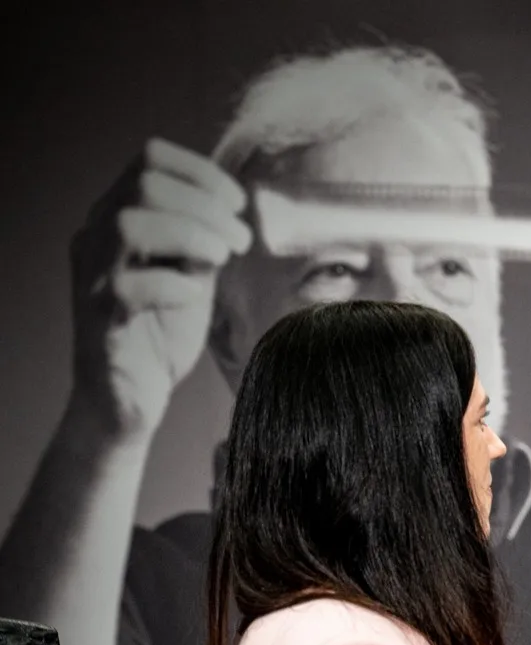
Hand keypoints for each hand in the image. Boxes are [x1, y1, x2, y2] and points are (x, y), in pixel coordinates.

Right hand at [67, 139, 252, 440]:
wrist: (132, 397)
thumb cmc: (164, 331)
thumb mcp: (194, 271)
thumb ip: (205, 236)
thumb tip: (234, 206)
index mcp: (118, 217)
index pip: (150, 159)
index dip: (201, 172)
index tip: (237, 204)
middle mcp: (96, 238)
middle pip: (143, 183)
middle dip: (206, 206)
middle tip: (238, 242)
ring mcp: (90, 277)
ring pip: (128, 224)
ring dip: (189, 235)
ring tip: (220, 260)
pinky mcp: (97, 320)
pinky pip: (125, 286)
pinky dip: (171, 284)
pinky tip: (191, 298)